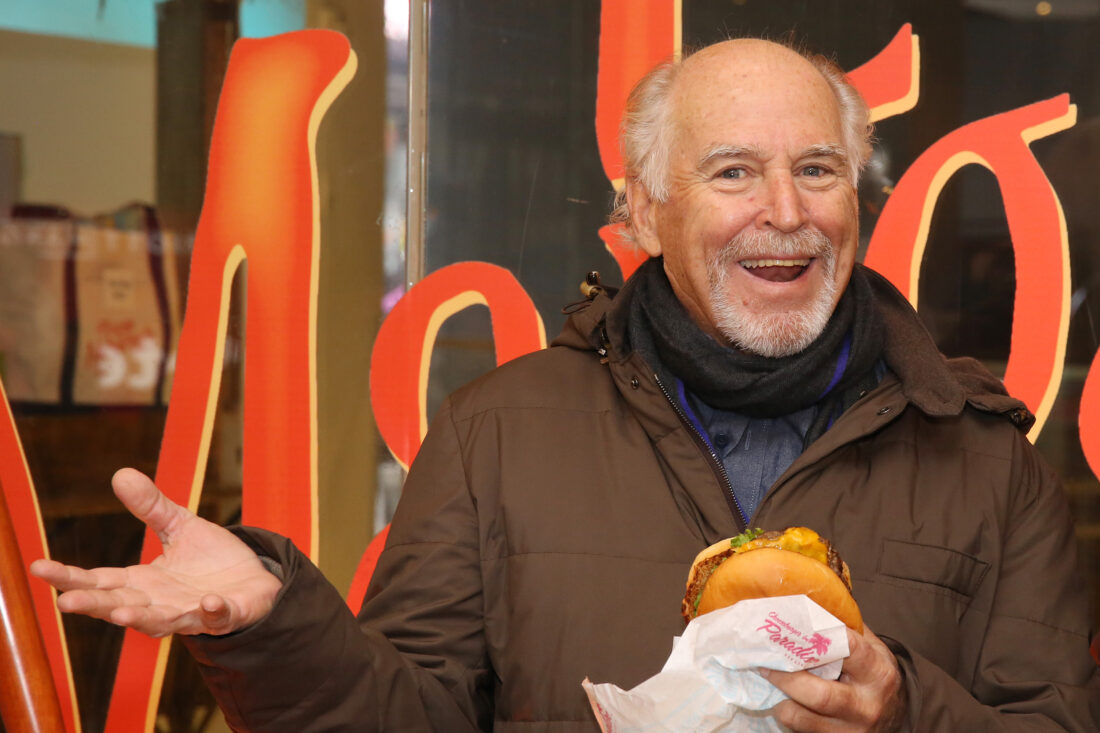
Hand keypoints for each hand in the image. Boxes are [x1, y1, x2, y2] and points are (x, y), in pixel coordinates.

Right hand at [30, 468, 281, 637]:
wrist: (255, 580)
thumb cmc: (211, 560)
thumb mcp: (179, 526)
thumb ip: (151, 507)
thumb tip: (120, 474)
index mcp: (142, 582)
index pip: (98, 580)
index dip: (70, 576)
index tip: (39, 566)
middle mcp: (159, 603)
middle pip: (119, 605)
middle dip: (94, 604)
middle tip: (65, 602)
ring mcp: (190, 612)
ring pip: (160, 621)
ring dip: (141, 618)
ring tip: (120, 612)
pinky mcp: (224, 615)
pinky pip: (217, 617)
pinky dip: (212, 612)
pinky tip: (208, 603)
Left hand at [761, 625, 906, 731]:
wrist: (895, 714)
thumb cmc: (874, 673)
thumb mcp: (871, 648)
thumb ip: (843, 627)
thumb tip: (802, 602)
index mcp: (878, 673)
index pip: (847, 649)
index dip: (815, 635)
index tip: (789, 626)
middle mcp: (867, 705)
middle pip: (818, 694)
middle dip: (786, 677)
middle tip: (765, 662)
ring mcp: (852, 730)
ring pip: (802, 719)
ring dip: (780, 701)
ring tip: (769, 683)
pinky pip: (802, 731)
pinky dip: (788, 716)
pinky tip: (783, 701)